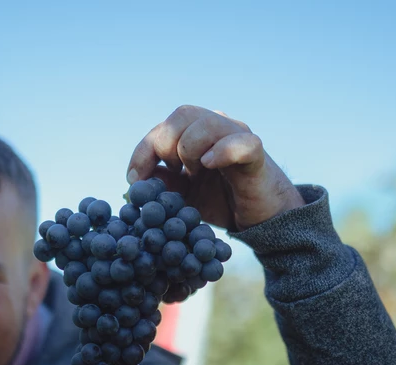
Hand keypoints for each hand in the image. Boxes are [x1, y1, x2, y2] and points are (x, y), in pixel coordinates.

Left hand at [126, 105, 305, 231]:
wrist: (261, 218)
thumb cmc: (221, 200)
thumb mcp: (183, 195)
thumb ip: (162, 184)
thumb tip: (136, 181)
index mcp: (195, 133)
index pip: (163, 127)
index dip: (143, 151)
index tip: (133, 179)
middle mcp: (216, 126)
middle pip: (181, 115)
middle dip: (165, 146)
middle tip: (171, 174)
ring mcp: (237, 136)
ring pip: (205, 122)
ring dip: (189, 149)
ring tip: (194, 174)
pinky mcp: (256, 153)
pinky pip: (238, 143)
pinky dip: (219, 152)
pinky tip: (208, 166)